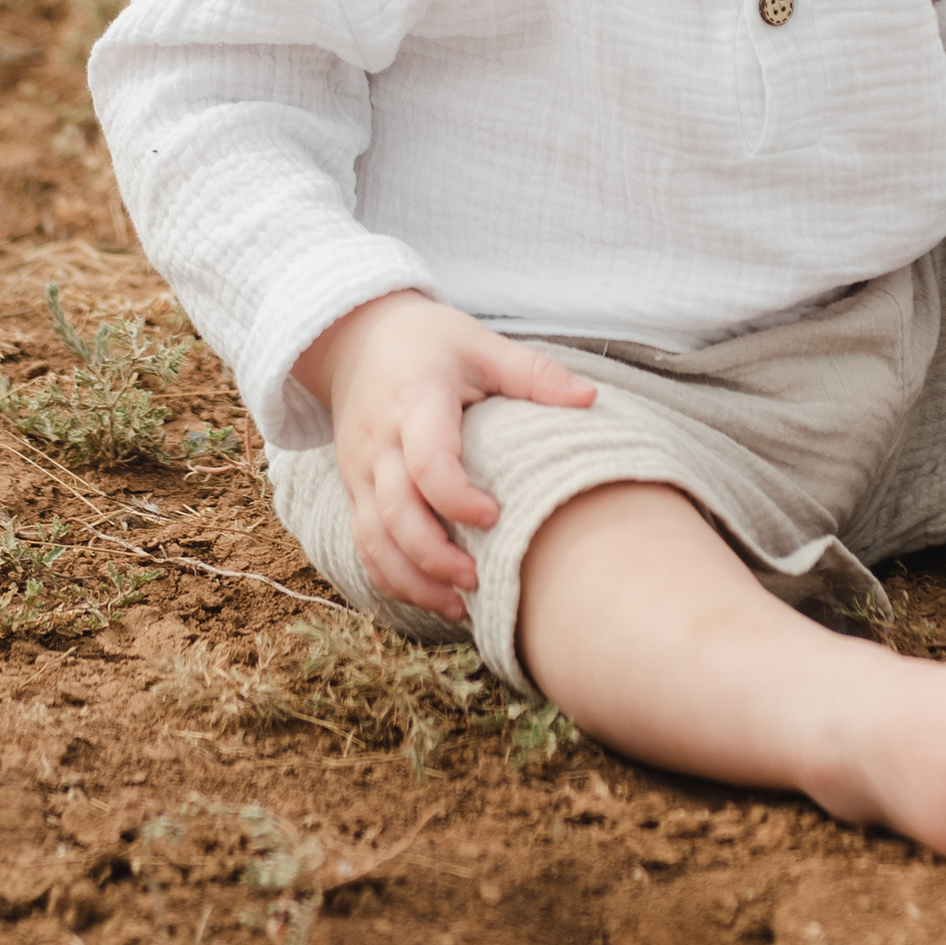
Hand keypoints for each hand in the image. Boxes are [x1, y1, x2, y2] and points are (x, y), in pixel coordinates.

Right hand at [294, 293, 598, 616]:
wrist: (356, 338)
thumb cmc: (429, 342)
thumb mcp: (481, 343)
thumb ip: (532, 373)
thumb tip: (590, 398)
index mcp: (414, 402)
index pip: (425, 461)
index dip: (457, 497)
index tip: (495, 516)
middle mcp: (379, 444)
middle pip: (395, 514)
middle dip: (434, 557)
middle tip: (479, 579)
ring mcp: (361, 471)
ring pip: (372, 540)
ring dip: (412, 580)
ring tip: (459, 606)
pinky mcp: (355, 490)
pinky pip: (364, 544)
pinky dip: (393, 578)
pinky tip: (434, 598)